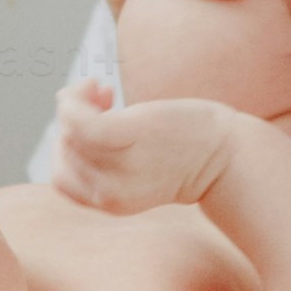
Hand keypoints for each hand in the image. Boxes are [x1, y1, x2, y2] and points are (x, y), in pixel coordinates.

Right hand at [45, 80, 238, 215]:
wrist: (229, 155)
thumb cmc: (185, 153)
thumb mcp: (138, 165)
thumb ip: (103, 155)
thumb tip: (67, 110)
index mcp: (111, 204)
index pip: (62, 179)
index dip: (68, 148)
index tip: (96, 125)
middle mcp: (109, 194)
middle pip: (63, 152)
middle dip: (72, 123)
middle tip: (102, 101)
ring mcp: (118, 168)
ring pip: (67, 132)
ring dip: (76, 103)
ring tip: (102, 91)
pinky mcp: (125, 138)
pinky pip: (77, 119)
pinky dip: (77, 98)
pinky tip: (100, 87)